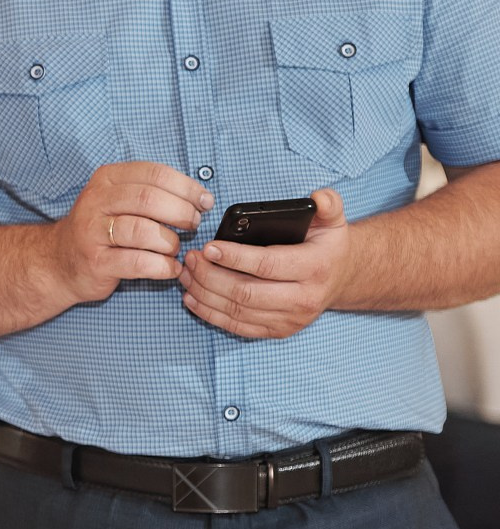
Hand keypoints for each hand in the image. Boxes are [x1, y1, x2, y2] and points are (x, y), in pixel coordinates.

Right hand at [49, 162, 213, 304]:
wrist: (59, 261)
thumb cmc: (101, 229)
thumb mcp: (118, 200)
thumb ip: (151, 192)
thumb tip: (199, 196)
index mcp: (106, 179)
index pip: (154, 174)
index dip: (186, 187)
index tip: (203, 202)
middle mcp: (95, 201)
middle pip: (148, 199)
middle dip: (181, 212)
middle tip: (192, 224)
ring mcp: (93, 232)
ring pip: (143, 231)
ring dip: (170, 242)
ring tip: (174, 248)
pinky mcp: (96, 262)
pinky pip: (138, 263)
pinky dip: (162, 267)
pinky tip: (169, 268)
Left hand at [180, 187, 348, 337]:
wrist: (341, 279)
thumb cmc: (327, 245)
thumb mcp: (333, 220)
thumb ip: (328, 204)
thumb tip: (317, 197)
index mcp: (315, 268)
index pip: (268, 265)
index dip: (234, 257)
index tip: (208, 247)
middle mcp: (304, 298)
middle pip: (246, 293)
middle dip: (211, 276)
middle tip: (190, 258)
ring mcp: (291, 319)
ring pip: (237, 312)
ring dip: (205, 294)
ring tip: (186, 274)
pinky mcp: (278, 331)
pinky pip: (238, 327)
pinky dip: (210, 314)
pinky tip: (193, 298)